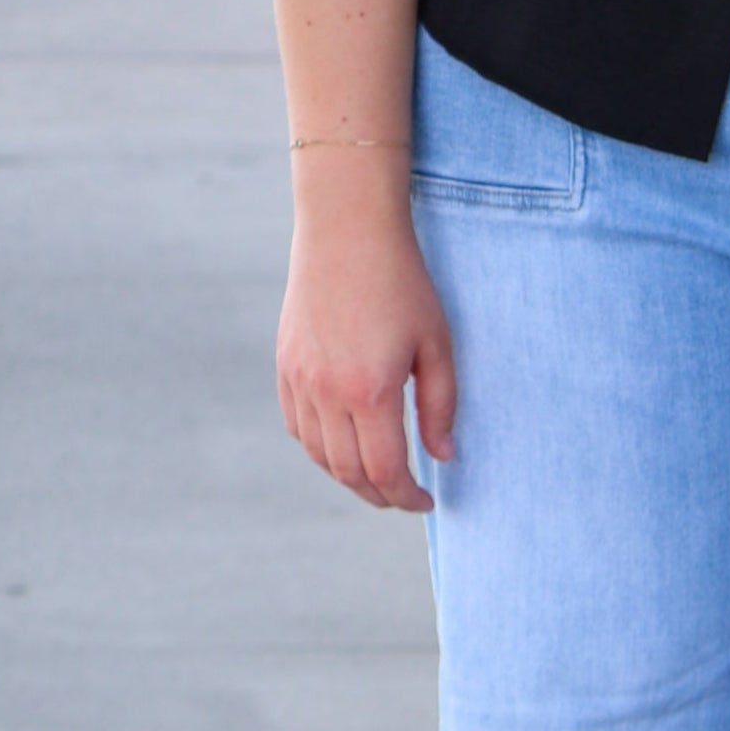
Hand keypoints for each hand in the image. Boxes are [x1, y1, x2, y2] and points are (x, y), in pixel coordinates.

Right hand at [276, 185, 455, 512]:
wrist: (347, 230)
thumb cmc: (401, 281)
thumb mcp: (436, 341)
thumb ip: (440, 404)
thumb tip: (443, 456)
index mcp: (370, 391)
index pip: (385, 471)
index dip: (406, 496)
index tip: (427, 500)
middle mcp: (327, 394)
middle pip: (349, 472)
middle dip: (380, 494)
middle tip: (404, 495)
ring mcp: (300, 382)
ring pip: (320, 455)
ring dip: (349, 476)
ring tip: (378, 475)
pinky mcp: (285, 367)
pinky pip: (298, 427)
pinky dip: (321, 448)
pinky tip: (344, 443)